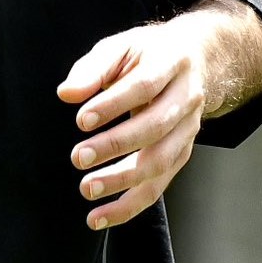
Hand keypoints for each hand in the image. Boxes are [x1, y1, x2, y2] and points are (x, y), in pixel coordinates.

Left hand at [56, 15, 213, 230]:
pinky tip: (100, 215)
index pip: (144, 86)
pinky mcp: (182, 154)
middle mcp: (187, 97)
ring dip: (123, 180)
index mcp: (172, 62)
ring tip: (88, 188)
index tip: (82, 120)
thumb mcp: (121, 47)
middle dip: (116, 145)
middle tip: (79, 156)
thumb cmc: (148, 54)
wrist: (193, 61)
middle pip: (156, 127)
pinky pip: (158, 186)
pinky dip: (129, 205)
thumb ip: (93, 68)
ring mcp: (188, 129)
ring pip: (161, 161)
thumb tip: (67, 94)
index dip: (114, 104)